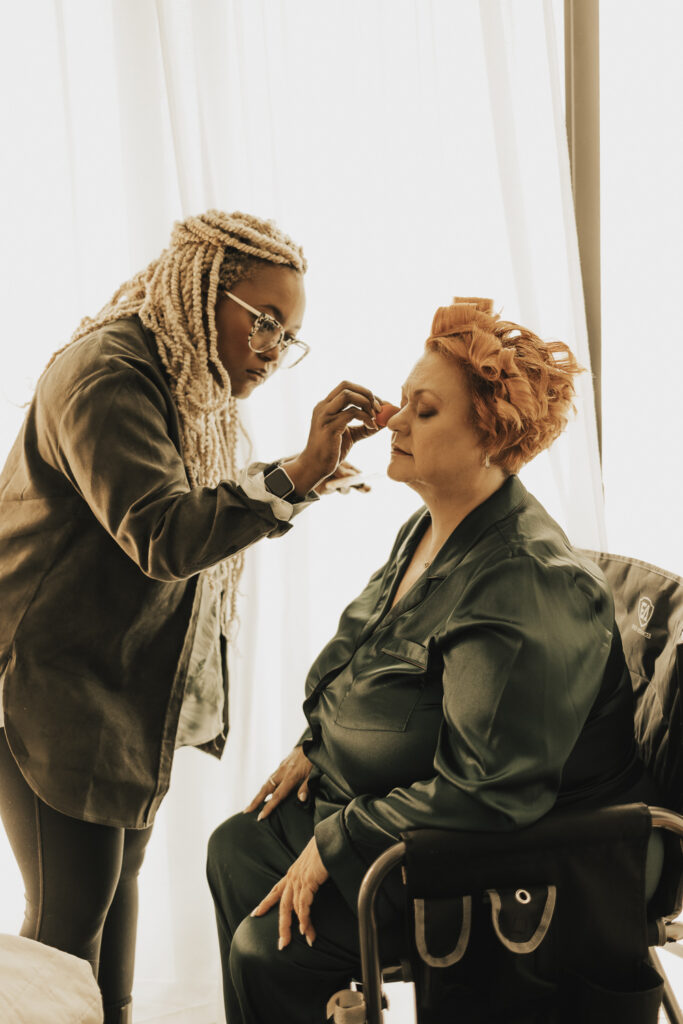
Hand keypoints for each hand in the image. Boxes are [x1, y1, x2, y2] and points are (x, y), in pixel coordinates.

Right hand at [244, 746, 312, 820]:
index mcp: (291, 775)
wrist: (314, 742)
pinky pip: (273, 776)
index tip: (260, 817)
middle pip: (266, 788)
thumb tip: (301, 799)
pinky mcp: (284, 763)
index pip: (277, 795)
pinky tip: (268, 790)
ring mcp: (282, 766)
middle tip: (246, 811)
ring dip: (260, 793)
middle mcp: (283, 771)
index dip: (268, 807)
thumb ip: (307, 786)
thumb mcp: (315, 772)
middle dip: (256, 800)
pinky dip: (268, 785)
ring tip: (253, 803)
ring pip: (268, 782)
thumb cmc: (315, 758)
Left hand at [251, 837, 328, 948]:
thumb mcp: (315, 861)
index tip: (256, 913)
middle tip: (281, 944)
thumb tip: (316, 879)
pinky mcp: (308, 881)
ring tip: (303, 941)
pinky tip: (304, 929)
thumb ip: (312, 872)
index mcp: (293, 872)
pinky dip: (304, 918)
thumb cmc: (325, 847)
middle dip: (282, 926)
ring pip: (293, 909)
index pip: (275, 890)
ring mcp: (299, 879)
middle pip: (282, 906)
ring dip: (298, 927)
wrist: (330, 837)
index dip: (266, 902)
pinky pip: (303, 905)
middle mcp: (293, 877)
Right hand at [282, 381, 381, 495]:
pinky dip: (366, 417)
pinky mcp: (329, 427)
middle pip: (346, 386)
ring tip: (375, 416)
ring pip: (347, 395)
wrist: (315, 466)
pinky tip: (371, 427)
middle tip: (379, 408)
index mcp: (326, 406)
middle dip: (366, 393)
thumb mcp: (351, 435)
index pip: (346, 387)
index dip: (365, 392)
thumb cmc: (332, 451)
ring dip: (366, 402)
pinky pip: (351, 413)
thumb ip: (365, 426)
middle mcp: (323, 407)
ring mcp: (325, 416)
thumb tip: (384, 420)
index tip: (379, 405)